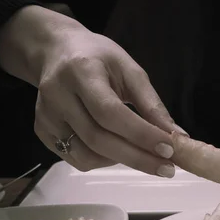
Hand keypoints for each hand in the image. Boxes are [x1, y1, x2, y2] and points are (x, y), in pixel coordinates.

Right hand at [0, 6, 184, 176]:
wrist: (55, 51)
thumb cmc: (99, 59)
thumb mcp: (130, 70)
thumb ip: (151, 104)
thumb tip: (177, 136)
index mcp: (81, 73)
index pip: (110, 112)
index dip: (141, 134)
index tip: (170, 149)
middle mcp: (57, 96)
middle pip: (98, 139)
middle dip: (138, 158)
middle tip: (167, 169)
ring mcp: (46, 116)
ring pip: (87, 155)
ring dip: (122, 162)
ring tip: (144, 156)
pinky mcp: (42, 131)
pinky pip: (77, 159)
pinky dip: (103, 161)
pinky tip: (118, 150)